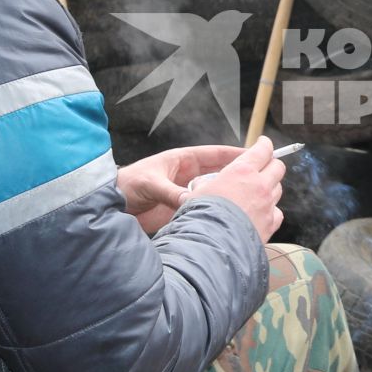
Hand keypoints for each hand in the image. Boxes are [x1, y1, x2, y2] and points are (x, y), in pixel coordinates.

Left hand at [117, 144, 249, 235]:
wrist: (110, 205)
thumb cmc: (126, 185)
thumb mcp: (150, 184)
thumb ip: (170, 192)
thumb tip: (191, 202)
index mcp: (182, 161)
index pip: (215, 154)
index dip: (235, 154)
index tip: (255, 154)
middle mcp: (187, 176)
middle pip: (220, 173)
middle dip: (239, 174)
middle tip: (261, 177)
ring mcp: (186, 193)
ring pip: (215, 192)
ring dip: (229, 195)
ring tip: (251, 199)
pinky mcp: (181, 210)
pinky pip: (204, 209)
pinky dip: (216, 212)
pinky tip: (230, 218)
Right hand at [189, 137, 284, 240]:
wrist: (213, 245)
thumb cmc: (201, 216)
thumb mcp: (196, 192)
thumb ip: (207, 183)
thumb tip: (205, 185)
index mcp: (242, 171)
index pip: (262, 150)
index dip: (264, 144)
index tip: (263, 143)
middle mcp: (259, 185)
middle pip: (278, 167)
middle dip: (272, 164)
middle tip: (263, 167)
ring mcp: (268, 205)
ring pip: (278, 189)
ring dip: (270, 188)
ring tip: (256, 193)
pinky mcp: (271, 223)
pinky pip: (277, 212)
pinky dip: (271, 211)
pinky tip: (260, 214)